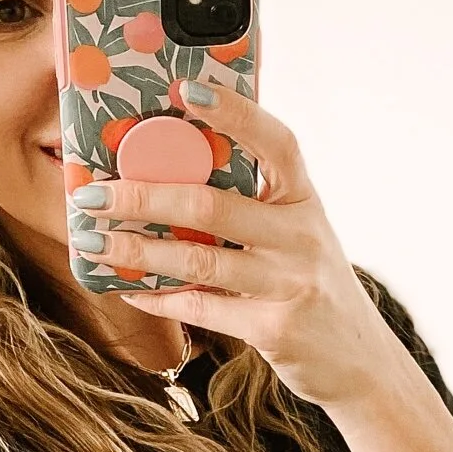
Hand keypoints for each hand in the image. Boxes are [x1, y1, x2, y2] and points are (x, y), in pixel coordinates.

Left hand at [80, 85, 399, 413]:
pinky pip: (202, 307)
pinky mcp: (274, 329)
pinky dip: (158, 298)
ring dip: (135, 251)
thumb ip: (254, 204)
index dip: (234, 112)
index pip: (275, 142)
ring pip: (197, 260)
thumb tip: (171, 172)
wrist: (362, 362)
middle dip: (140, 196)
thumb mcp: (298, 235)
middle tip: (90, 194)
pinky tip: (128, 289)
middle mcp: (301, 237)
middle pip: (209, 206)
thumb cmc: (313, 287)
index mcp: (304, 200)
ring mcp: (289, 284)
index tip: (185, 89)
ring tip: (91, 242)